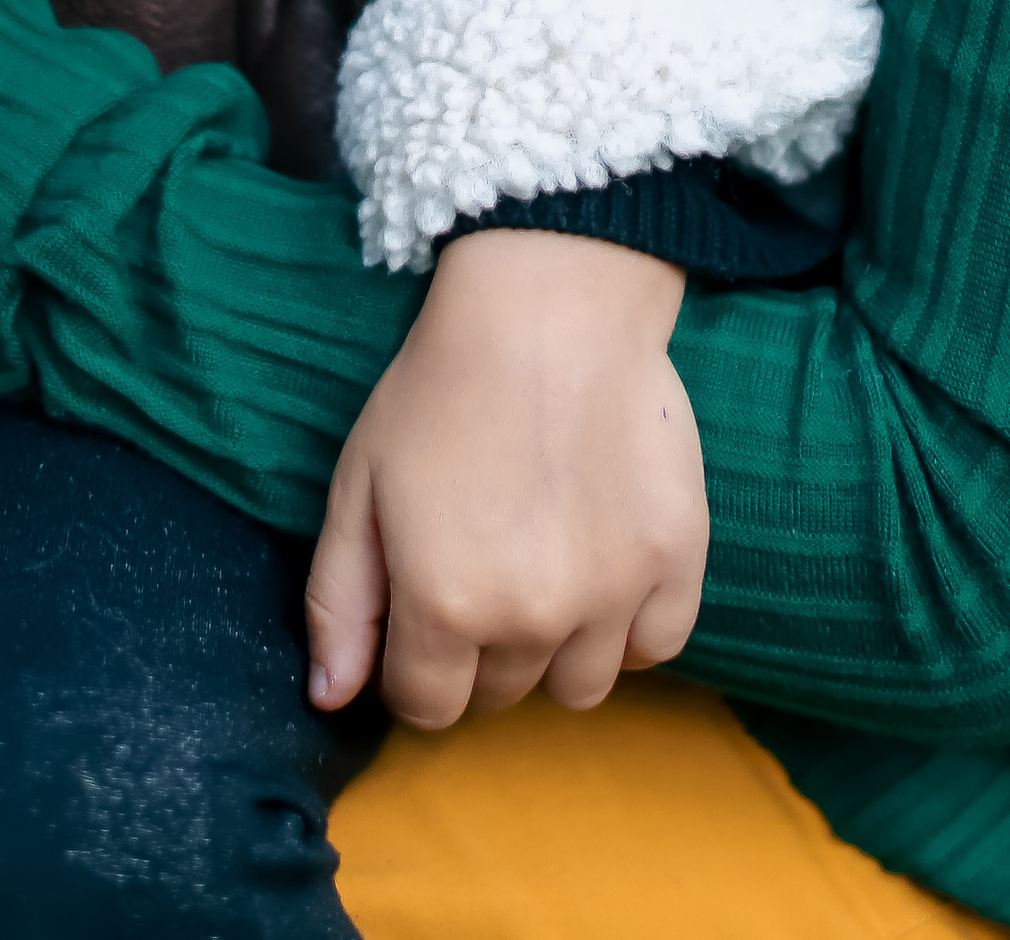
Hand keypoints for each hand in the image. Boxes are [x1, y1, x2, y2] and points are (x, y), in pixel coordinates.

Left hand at [307, 229, 705, 728]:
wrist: (548, 305)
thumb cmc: (440, 385)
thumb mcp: (357, 484)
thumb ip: (339, 601)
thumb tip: (331, 699)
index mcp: (444, 605)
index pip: (428, 706)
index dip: (415, 664)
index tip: (424, 610)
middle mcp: (531, 619)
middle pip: (502, 695)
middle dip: (482, 649)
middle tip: (484, 560)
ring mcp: (613, 596)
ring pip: (580, 687)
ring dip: (555, 646)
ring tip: (544, 562)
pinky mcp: (678, 562)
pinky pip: (655, 649)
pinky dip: (629, 627)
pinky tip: (603, 565)